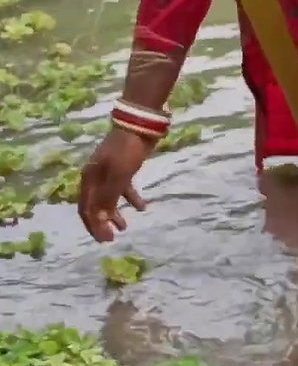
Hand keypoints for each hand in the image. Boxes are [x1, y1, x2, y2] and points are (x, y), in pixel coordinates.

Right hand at [78, 127, 150, 241]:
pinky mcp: (124, 169)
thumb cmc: (126, 151)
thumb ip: (109, 197)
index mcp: (89, 179)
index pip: (86, 209)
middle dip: (102, 222)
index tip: (104, 240)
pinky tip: (143, 207)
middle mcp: (96, 178)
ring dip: (115, 213)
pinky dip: (131, 199)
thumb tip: (100, 219)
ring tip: (125, 227)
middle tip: (112, 238)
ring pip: (109, 199)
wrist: (140, 125)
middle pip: (95, 206)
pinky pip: (124, 189)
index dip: (93, 225)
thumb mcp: (118, 176)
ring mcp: (109, 173)